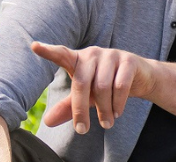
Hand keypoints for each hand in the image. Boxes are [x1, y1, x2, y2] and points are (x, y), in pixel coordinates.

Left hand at [30, 42, 159, 133]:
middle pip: (81, 82)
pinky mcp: (128, 60)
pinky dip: (117, 103)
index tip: (34, 46)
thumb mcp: (86, 96)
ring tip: (106, 123)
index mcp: (79, 59)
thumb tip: (48, 122)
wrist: (141, 78)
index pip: (61, 54)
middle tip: (82, 130)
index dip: (48, 51)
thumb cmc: (106, 85)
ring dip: (103, 110)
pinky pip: (120, 85)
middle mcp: (92, 54)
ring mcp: (111, 55)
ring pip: (102, 87)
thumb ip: (68, 106)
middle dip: (80, 109)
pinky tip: (117, 113)